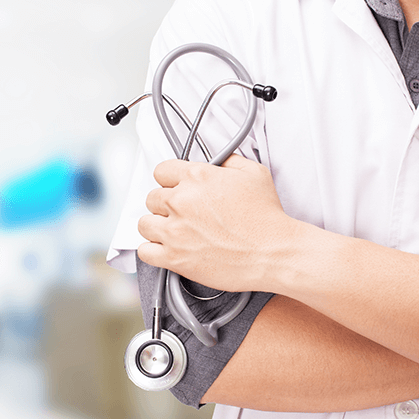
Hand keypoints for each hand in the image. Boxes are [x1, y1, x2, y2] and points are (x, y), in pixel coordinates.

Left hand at [137, 154, 289, 291]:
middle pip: (152, 198)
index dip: (170, 181)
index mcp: (197, 178)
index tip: (176, 189)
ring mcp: (175, 231)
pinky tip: (166, 250)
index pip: (162, 171)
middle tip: (181, 214)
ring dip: (156, 227)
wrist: (273, 253)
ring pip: (144, 224)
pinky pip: (145, 252)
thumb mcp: (254, 174)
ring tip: (172, 232)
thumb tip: (219, 161)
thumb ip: (230, 161)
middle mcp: (181, 202)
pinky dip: (152, 251)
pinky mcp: (174, 258)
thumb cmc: (266, 217)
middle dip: (165, 205)